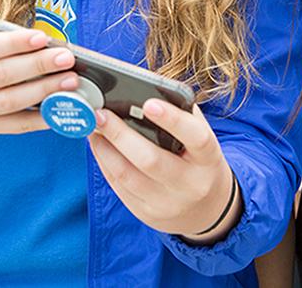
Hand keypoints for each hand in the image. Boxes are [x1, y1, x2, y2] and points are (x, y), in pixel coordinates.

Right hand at [0, 10, 78, 147]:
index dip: (13, 44)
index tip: (42, 37)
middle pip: (1, 75)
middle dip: (37, 66)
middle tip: (66, 58)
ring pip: (10, 102)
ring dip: (44, 91)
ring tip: (70, 80)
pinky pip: (16, 125)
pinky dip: (41, 119)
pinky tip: (62, 106)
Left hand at [89, 99, 241, 243]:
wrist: (207, 209)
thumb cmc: (198, 159)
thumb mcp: (200, 135)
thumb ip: (179, 112)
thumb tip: (141, 87)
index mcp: (208, 158)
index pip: (195, 137)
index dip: (173, 120)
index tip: (148, 104)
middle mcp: (190, 184)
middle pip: (151, 160)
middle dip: (120, 134)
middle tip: (100, 113)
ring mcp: (167, 203)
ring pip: (127, 175)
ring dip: (105, 148)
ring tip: (93, 126)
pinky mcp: (146, 214)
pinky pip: (119, 187)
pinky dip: (104, 162)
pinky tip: (98, 144)